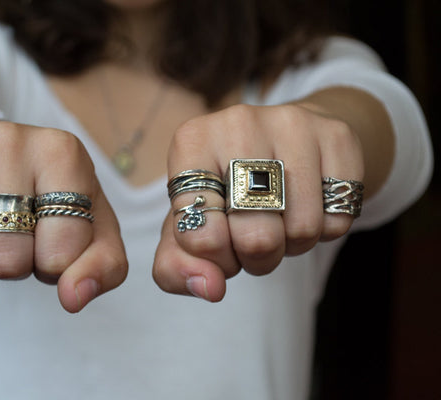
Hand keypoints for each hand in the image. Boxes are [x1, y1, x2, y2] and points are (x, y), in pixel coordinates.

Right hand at [0, 119, 127, 312]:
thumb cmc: (51, 199)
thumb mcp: (92, 229)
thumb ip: (103, 267)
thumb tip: (74, 297)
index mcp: (62, 152)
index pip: (60, 253)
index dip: (55, 264)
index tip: (51, 239)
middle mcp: (8, 138)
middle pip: (6, 257)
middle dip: (14, 263)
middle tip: (16, 233)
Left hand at [153, 101, 364, 301]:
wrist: (282, 142)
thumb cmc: (225, 192)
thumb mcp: (187, 226)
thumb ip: (177, 266)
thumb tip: (210, 287)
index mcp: (191, 142)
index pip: (199, 231)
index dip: (214, 257)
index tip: (219, 243)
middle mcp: (238, 122)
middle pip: (256, 237)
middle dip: (255, 258)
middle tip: (251, 240)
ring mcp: (292, 123)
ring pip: (302, 230)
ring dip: (292, 244)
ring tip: (279, 220)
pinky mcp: (336, 134)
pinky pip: (339, 217)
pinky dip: (326, 228)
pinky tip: (308, 203)